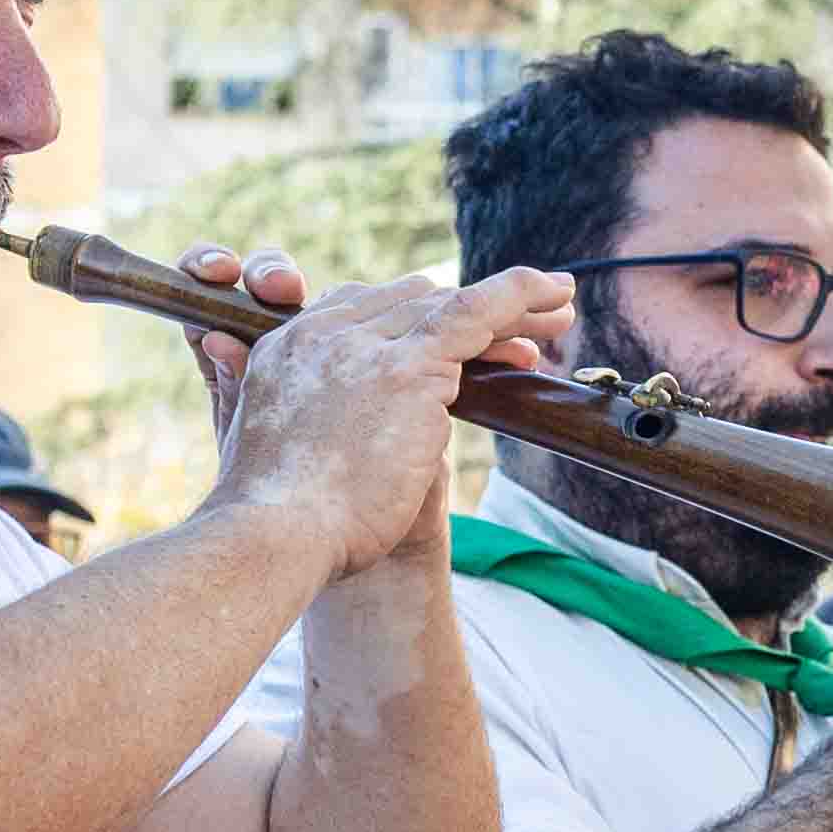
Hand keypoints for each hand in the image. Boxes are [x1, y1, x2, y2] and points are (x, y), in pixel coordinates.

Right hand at [180, 251, 579, 578]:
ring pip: (450, 307)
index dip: (417, 322)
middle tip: (527, 333)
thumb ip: (311, 430)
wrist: (272, 537)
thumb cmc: (276, 525)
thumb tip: (353, 447)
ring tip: (559, 308)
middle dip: (471, 313)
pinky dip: (520, 295)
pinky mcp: (410, 370)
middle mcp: (325, 335)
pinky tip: (557, 293)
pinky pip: (477, 313)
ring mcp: (367, 348)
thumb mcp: (276, 461)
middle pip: (413, 304)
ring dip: (511, 305)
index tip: (457, 345)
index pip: (364, 310)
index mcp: (287, 348)